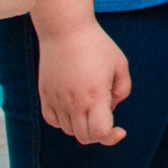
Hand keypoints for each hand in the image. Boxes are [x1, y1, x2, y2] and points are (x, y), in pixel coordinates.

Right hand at [38, 21, 129, 145]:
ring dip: (82, 125)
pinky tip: (74, 105)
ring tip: (89, 102)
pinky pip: (53, 121)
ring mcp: (56, 100)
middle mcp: (73, 102)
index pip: (100, 134)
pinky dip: (64, 120)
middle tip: (105, 115)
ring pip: (69, 130)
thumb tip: (111, 106)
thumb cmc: (97, 45)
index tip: (119, 129)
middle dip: (98, 133)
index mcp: (95, 96)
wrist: (65, 30)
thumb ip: (123, 90)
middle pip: (84, 137)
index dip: (111, 137)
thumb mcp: (120, 65)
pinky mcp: (44, 95)